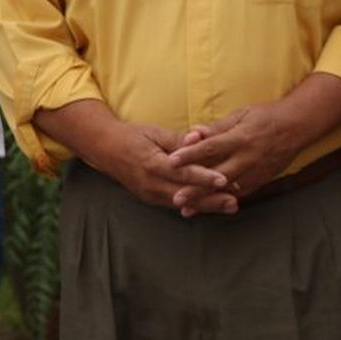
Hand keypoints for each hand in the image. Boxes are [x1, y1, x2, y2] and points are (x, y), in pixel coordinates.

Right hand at [95, 121, 231, 210]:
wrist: (105, 149)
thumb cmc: (132, 136)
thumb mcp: (154, 132)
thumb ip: (177, 139)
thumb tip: (198, 138)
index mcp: (151, 164)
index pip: (182, 172)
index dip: (203, 177)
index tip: (223, 179)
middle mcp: (151, 184)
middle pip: (186, 194)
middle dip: (211, 199)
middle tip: (235, 201)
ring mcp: (150, 194)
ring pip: (183, 203)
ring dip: (207, 206)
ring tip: (230, 206)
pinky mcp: (152, 199)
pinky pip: (177, 204)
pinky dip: (195, 206)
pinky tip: (212, 207)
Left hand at [168, 104, 302, 215]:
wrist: (297, 126)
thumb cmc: (265, 116)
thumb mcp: (240, 115)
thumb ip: (216, 127)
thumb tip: (193, 133)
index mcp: (240, 137)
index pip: (211, 147)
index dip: (190, 155)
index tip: (171, 162)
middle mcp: (247, 157)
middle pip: (217, 175)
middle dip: (196, 188)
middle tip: (176, 198)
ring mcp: (256, 171)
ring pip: (227, 190)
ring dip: (207, 200)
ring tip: (188, 210)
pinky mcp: (262, 180)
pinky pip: (240, 193)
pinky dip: (224, 200)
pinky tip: (209, 207)